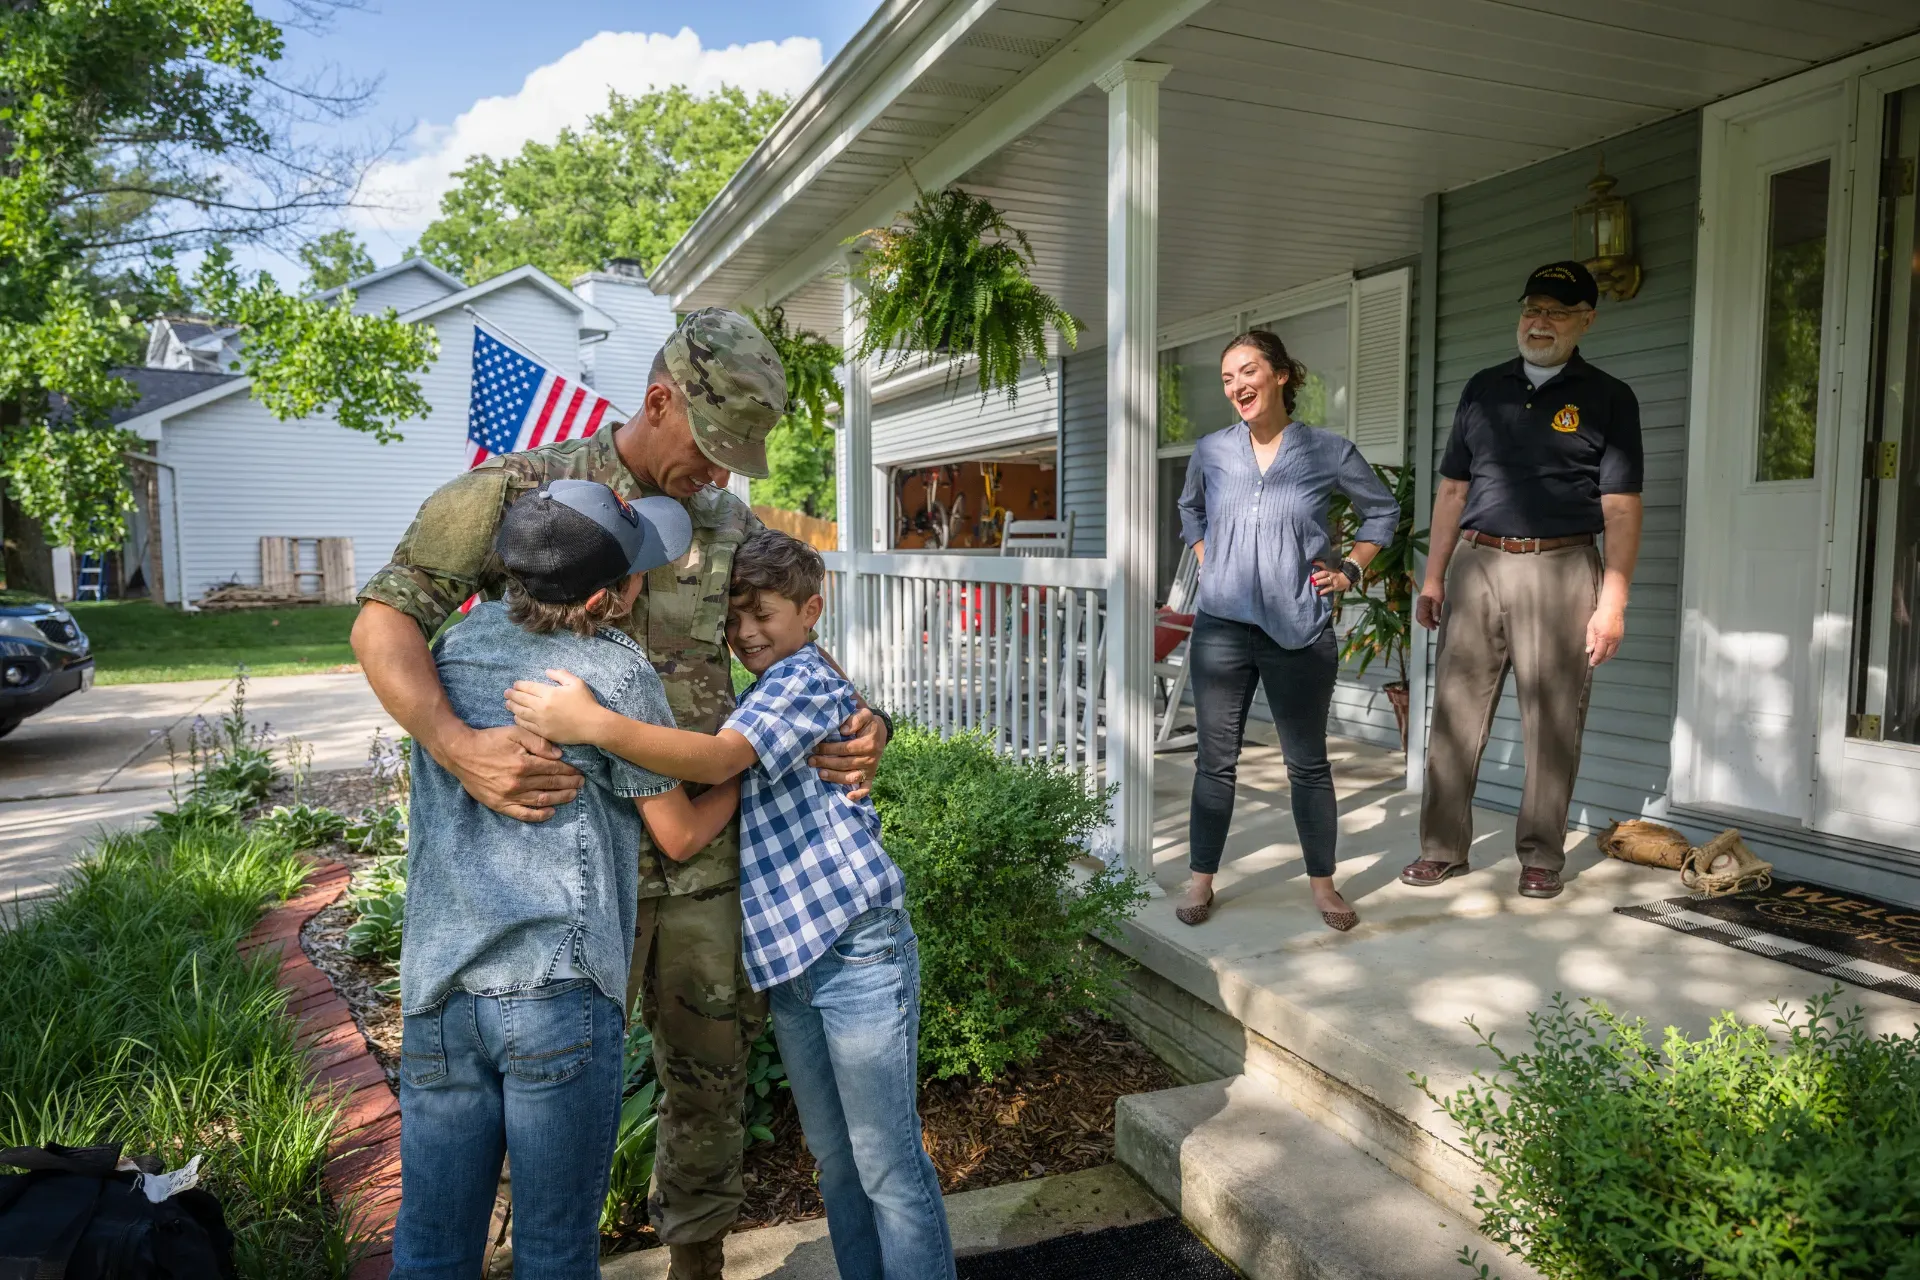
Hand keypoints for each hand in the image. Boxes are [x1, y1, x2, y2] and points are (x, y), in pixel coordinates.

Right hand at [437, 723, 581, 821]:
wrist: (460, 753)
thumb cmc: (489, 740)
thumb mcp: (514, 732)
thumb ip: (538, 741)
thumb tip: (558, 754)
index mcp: (523, 763)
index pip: (553, 769)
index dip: (568, 771)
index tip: (579, 772)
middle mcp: (518, 782)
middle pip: (550, 785)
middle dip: (569, 784)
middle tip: (581, 784)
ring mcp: (509, 796)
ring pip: (541, 800)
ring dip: (560, 799)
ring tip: (573, 795)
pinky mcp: (500, 804)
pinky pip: (523, 814)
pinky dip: (539, 815)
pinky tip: (551, 812)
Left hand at [504, 669, 607, 745]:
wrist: (593, 725)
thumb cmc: (586, 702)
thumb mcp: (576, 683)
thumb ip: (561, 675)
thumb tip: (547, 671)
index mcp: (550, 693)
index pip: (529, 687)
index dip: (520, 685)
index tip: (515, 684)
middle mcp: (542, 707)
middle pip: (522, 699)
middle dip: (512, 695)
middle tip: (506, 693)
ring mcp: (542, 721)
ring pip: (521, 713)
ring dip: (513, 707)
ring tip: (507, 704)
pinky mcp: (544, 732)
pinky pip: (527, 726)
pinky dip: (519, 720)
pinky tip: (516, 717)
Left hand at [810, 705, 887, 799]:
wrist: (880, 731)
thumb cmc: (866, 722)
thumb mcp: (864, 714)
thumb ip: (855, 718)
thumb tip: (843, 730)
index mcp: (868, 743)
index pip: (846, 748)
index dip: (829, 748)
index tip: (815, 747)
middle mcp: (870, 758)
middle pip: (845, 763)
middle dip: (826, 762)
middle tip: (811, 760)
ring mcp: (870, 768)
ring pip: (852, 777)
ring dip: (835, 777)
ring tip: (820, 774)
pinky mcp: (870, 776)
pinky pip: (866, 787)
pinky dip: (859, 794)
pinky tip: (848, 796)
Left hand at [1310, 560, 1351, 596]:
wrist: (1347, 578)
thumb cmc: (1335, 573)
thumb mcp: (1330, 569)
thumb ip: (1321, 566)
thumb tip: (1312, 562)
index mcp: (1329, 569)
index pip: (1323, 565)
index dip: (1318, 563)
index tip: (1312, 563)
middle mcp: (1331, 574)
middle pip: (1324, 573)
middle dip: (1317, 575)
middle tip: (1311, 578)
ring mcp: (1333, 581)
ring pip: (1326, 581)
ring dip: (1320, 582)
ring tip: (1314, 584)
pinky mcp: (1334, 587)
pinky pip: (1328, 589)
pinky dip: (1323, 591)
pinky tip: (1319, 593)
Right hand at [1415, 580, 1444, 630]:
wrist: (1433, 580)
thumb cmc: (1436, 589)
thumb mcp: (1438, 600)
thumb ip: (1436, 610)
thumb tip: (1436, 620)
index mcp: (1421, 605)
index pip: (1422, 617)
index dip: (1428, 624)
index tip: (1434, 627)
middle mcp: (1419, 606)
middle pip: (1420, 618)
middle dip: (1427, 624)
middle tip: (1435, 627)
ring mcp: (1420, 605)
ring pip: (1421, 616)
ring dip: (1427, 621)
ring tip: (1436, 624)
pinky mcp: (1423, 604)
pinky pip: (1423, 613)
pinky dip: (1428, 617)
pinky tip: (1434, 618)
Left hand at [1585, 604, 1625, 666]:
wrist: (1612, 609)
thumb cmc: (1601, 616)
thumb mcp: (1591, 627)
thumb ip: (1590, 640)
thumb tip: (1589, 650)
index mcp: (1603, 637)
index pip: (1599, 653)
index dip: (1595, 659)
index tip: (1592, 663)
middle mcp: (1612, 639)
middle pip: (1606, 655)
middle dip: (1600, 661)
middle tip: (1595, 663)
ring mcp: (1618, 639)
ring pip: (1612, 653)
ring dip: (1606, 658)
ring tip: (1600, 661)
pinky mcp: (1621, 638)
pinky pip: (1616, 649)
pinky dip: (1611, 654)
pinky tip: (1607, 655)